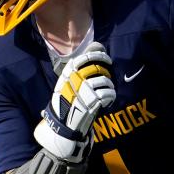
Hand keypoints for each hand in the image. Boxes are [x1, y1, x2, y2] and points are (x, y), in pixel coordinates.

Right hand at [33, 41, 115, 162]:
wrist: (62, 124)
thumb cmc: (65, 102)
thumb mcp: (65, 83)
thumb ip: (77, 70)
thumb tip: (95, 50)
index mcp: (68, 72)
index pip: (86, 57)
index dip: (99, 55)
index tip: (106, 58)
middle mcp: (76, 79)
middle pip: (98, 68)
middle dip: (106, 72)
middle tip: (108, 77)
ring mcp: (85, 90)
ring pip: (105, 81)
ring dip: (109, 86)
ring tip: (107, 92)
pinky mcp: (93, 101)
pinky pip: (109, 93)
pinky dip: (111, 96)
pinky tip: (107, 100)